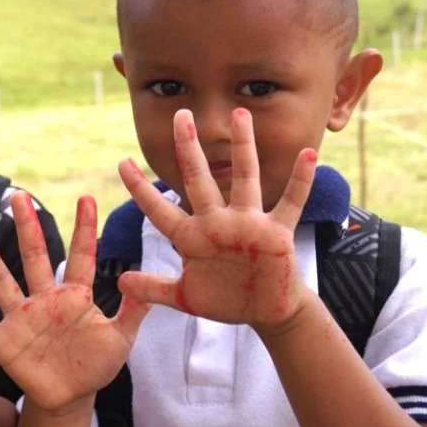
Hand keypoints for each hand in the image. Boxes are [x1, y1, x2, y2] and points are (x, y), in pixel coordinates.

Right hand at [0, 192, 150, 412]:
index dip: (84, 229)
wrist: (70, 396)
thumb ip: (132, 312)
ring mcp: (20, 318)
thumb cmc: (95, 364)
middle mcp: (44, 299)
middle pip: (34, 256)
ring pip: (0, 280)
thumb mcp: (119, 339)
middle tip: (17, 195)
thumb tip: (143, 282)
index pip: (80, 256)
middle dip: (27, 226)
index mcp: (74, 296)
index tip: (87, 197)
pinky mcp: (2, 341)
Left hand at [116, 108, 316, 333]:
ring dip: (244, 148)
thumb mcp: (185, 297)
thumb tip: (119, 283)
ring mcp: (247, 225)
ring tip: (241, 114)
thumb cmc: (223, 298)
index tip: (121, 162)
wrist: (264, 311)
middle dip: (189, 149)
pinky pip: (290, 203)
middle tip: (181, 115)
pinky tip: (308, 154)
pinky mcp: (276, 234)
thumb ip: (154, 289)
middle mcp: (217, 223)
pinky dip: (300, 181)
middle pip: (199, 180)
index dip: (141, 189)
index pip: (160, 209)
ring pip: (244, 179)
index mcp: (192, 237)